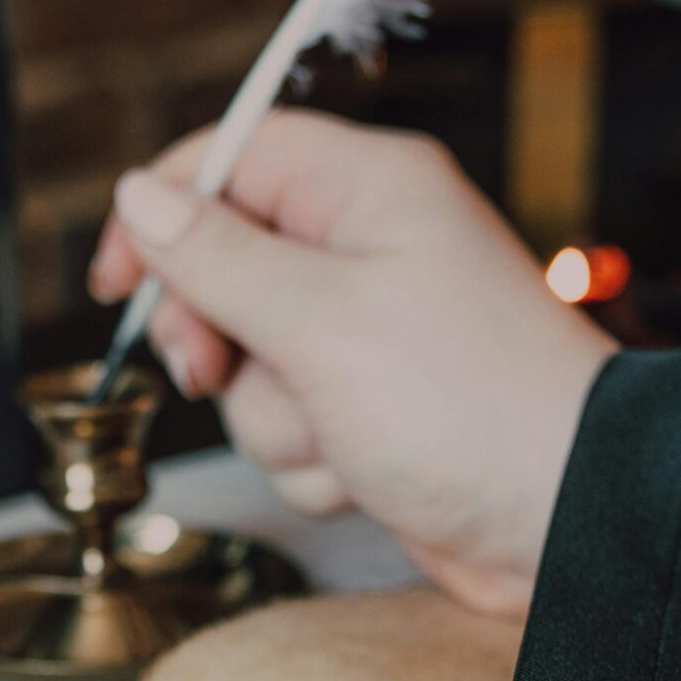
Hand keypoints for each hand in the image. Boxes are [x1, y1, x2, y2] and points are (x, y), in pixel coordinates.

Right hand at [90, 111, 615, 614]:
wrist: (562, 520)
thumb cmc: (471, 406)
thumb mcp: (320, 321)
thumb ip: (217, 259)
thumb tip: (141, 200)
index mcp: (366, 191)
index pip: (230, 160)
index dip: (159, 216)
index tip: (117, 285)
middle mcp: (365, 253)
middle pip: (221, 274)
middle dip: (219, 343)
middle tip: (222, 369)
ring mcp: (365, 339)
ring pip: (247, 371)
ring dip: (275, 422)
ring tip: (341, 434)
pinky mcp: (368, 413)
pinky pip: (286, 432)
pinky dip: (312, 463)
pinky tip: (365, 473)